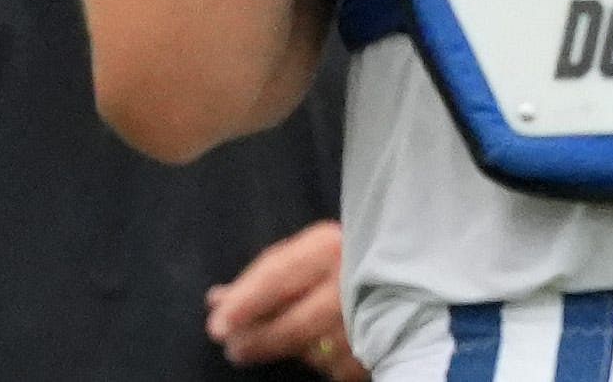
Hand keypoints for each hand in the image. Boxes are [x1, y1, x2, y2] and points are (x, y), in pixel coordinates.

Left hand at [205, 220, 364, 378]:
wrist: (396, 273)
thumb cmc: (337, 260)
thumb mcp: (302, 256)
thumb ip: (262, 277)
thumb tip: (216, 299)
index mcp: (327, 246)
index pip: (277, 277)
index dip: (245, 302)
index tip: (216, 326)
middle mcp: (348, 278)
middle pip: (292, 325)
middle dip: (256, 341)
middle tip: (234, 349)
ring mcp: (366, 314)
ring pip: (312, 350)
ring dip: (284, 352)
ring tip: (261, 349)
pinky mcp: (378, 343)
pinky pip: (335, 364)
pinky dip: (318, 360)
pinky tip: (314, 347)